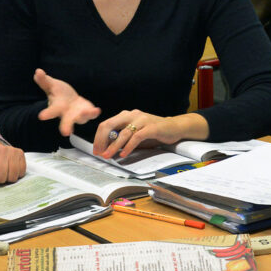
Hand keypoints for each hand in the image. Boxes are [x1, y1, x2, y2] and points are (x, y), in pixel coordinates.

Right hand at [33, 68, 100, 136]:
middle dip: (66, 126)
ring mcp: (78, 114)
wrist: (70, 100)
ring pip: (80, 119)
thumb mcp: (52, 86)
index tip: (41, 116)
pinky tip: (97, 110)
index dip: (47, 113)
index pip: (51, 111)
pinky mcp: (87, 112)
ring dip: (83, 116)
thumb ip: (45, 81)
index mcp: (57, 107)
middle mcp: (67, 114)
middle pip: (66, 121)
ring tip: (86, 112)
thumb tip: (37, 71)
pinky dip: (94, 113)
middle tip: (65, 132)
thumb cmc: (59, 94)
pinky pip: (91, 114)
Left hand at [94, 111, 208, 158]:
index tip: (96, 149)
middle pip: (110, 125)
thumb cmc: (153, 132)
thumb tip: (107, 148)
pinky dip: (129, 146)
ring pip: (123, 133)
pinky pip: (137, 137)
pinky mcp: (151, 127)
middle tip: (99, 152)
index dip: (99, 137)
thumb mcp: (135, 133)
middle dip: (102, 140)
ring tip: (108, 156)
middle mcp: (132, 114)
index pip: (106, 124)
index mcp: (126, 115)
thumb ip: (123, 137)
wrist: (174, 127)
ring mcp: (142, 120)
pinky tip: (124, 154)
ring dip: (114, 146)